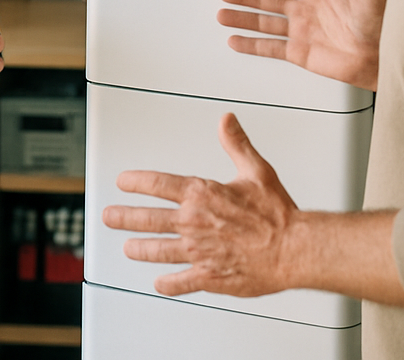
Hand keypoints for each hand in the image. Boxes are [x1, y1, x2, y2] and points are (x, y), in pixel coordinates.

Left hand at [102, 113, 297, 297]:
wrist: (293, 249)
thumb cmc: (277, 213)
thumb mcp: (256, 170)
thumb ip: (236, 144)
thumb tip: (226, 120)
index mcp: (202, 195)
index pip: (158, 184)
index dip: (136, 182)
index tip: (123, 181)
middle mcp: (194, 223)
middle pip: (148, 219)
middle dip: (125, 217)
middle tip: (109, 216)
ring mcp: (199, 252)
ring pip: (158, 251)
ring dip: (139, 249)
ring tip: (127, 248)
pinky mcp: (210, 276)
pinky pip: (182, 282)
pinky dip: (168, 283)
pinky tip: (159, 283)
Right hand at [218, 0, 384, 90]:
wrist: (387, 56)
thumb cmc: (383, 21)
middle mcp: (308, 11)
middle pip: (267, 0)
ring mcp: (304, 33)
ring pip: (265, 23)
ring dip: (243, 18)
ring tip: (223, 15)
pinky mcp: (303, 54)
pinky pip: (271, 48)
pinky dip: (252, 45)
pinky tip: (238, 41)